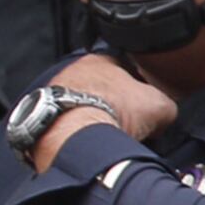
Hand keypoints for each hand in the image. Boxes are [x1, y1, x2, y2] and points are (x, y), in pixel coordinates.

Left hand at [38, 53, 175, 163]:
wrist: (78, 136)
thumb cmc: (115, 112)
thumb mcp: (159, 104)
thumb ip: (165, 103)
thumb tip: (164, 115)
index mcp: (99, 59)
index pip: (122, 69)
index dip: (137, 90)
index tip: (142, 108)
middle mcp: (71, 72)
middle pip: (98, 88)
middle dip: (112, 106)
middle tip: (124, 125)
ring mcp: (52, 93)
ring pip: (78, 106)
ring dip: (90, 120)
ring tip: (106, 137)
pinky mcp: (40, 117)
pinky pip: (62, 124)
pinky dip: (73, 133)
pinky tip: (86, 144)